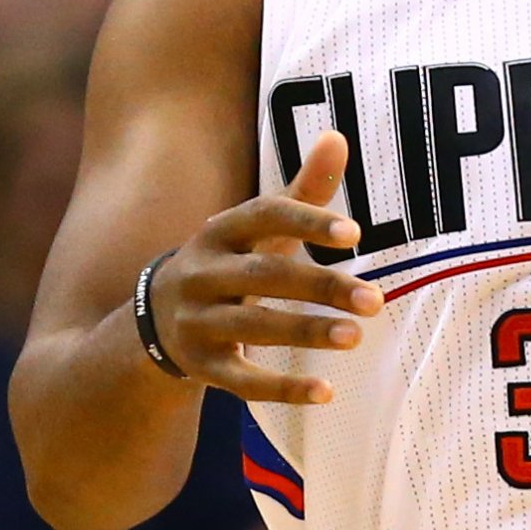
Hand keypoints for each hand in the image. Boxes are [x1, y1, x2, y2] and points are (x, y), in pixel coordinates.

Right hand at [145, 131, 384, 403]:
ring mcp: (197, 322)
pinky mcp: (201, 367)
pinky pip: (243, 381)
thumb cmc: (230, 264)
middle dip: (320, 286)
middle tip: (375, 301)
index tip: (354, 234)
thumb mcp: (259, 230)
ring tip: (356, 336)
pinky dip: (284, 388)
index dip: (307, 221)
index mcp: (220, 231)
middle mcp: (202, 273)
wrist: (155, 321)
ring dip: (306, 330)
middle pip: (264, 276)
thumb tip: (339, 136)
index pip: (263, 216)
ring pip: (253, 326)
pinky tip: (326, 392)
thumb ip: (303, 191)